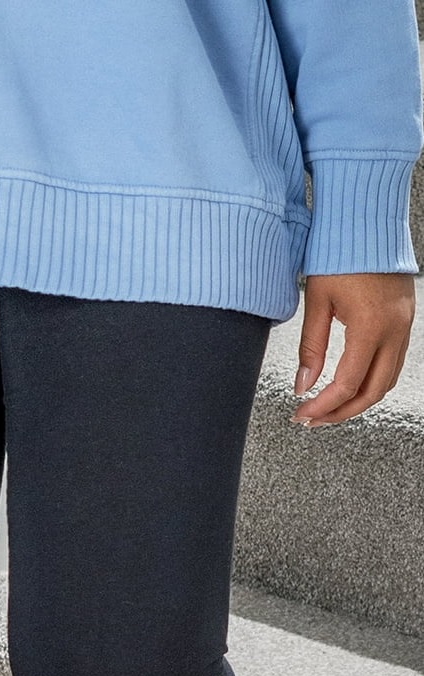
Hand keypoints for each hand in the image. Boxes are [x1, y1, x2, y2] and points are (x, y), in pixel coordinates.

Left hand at [290, 272, 414, 425]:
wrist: (368, 224)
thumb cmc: (340, 257)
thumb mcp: (316, 304)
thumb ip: (311, 349)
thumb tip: (303, 386)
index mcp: (371, 326)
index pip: (347, 384)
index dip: (322, 406)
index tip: (301, 415)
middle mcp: (395, 330)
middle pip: (373, 391)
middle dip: (341, 412)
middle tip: (312, 420)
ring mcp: (404, 325)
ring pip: (386, 380)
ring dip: (357, 400)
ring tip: (326, 408)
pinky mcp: (404, 321)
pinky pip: (392, 362)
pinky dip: (370, 381)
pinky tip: (346, 386)